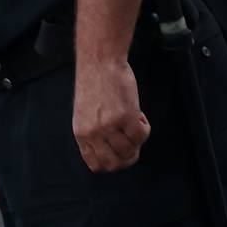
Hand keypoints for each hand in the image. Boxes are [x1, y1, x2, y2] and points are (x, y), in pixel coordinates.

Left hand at [72, 58, 150, 172]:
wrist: (100, 62)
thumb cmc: (95, 83)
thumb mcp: (86, 113)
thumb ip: (94, 131)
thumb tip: (112, 146)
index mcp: (81, 134)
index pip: (96, 164)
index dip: (113, 162)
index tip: (121, 151)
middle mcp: (93, 134)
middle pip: (114, 164)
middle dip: (128, 158)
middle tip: (134, 143)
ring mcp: (109, 126)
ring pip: (130, 150)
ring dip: (138, 141)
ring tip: (136, 122)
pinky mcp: (125, 115)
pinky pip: (141, 135)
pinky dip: (145, 129)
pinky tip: (140, 115)